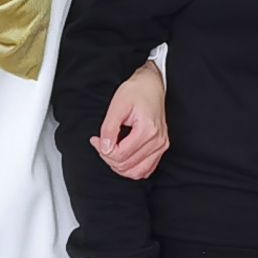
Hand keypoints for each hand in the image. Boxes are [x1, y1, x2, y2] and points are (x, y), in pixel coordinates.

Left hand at [93, 61, 167, 179]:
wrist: (152, 84)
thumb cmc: (136, 91)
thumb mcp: (117, 105)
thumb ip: (109, 128)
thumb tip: (104, 149)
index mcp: (148, 130)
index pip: (121, 155)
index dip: (103, 151)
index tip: (96, 140)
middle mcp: (158, 141)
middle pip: (127, 165)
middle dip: (108, 157)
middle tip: (101, 143)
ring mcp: (162, 145)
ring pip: (136, 172)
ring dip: (119, 166)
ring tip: (110, 151)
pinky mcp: (161, 147)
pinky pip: (146, 169)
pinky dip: (131, 168)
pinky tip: (122, 156)